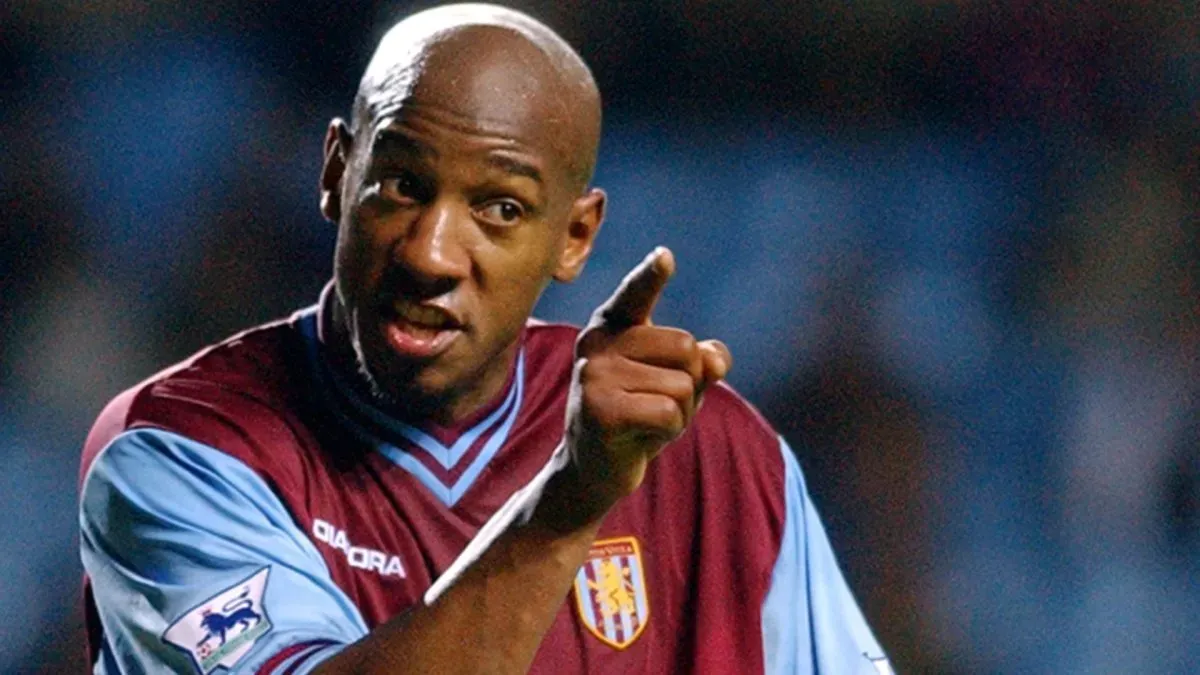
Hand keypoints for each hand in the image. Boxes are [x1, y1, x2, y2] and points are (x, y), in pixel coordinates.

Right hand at [556, 247, 731, 523]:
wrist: (592, 470)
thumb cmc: (638, 417)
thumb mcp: (675, 383)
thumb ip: (700, 363)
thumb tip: (715, 358)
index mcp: (612, 326)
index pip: (635, 294)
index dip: (650, 276)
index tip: (665, 256)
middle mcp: (596, 342)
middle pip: (685, 348)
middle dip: (690, 384)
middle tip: (657, 405)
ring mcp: (593, 375)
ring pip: (681, 386)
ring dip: (679, 415)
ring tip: (645, 424)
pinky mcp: (599, 410)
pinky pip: (668, 414)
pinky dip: (668, 432)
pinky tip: (639, 439)